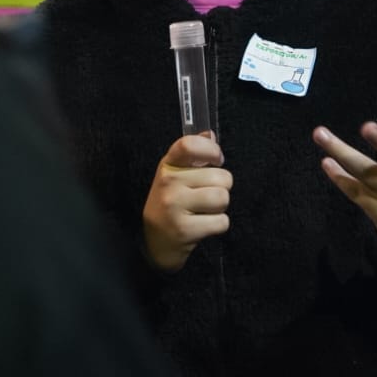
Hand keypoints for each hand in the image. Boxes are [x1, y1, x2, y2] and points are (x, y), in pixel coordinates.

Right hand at [142, 135, 230, 271]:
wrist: (155, 242)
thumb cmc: (171, 203)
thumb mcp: (176, 175)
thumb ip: (193, 155)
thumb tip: (210, 134)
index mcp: (168, 165)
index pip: (190, 145)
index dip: (211, 150)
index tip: (218, 160)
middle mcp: (169, 182)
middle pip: (220, 176)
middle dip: (221, 188)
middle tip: (206, 196)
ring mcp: (174, 206)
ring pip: (222, 198)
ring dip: (220, 208)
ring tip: (205, 211)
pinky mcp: (183, 229)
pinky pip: (221, 221)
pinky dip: (218, 225)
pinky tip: (203, 226)